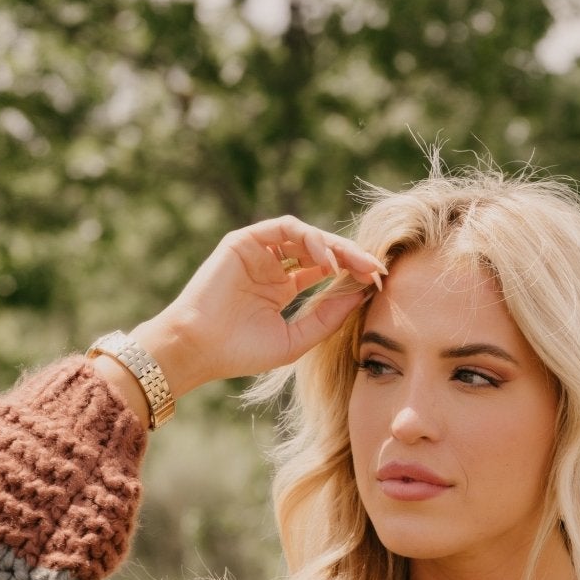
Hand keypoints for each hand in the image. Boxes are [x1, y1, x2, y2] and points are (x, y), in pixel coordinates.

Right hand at [134, 216, 386, 393]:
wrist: (200, 349)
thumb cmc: (242, 351)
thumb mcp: (298, 338)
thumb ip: (329, 317)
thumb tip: (364, 294)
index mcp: (283, 288)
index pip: (325, 271)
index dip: (353, 274)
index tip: (379, 283)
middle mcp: (272, 265)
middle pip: (321, 251)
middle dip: (352, 257)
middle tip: (377, 269)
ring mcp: (258, 251)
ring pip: (307, 236)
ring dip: (336, 247)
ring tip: (356, 266)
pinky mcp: (245, 240)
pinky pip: (286, 228)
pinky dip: (311, 241)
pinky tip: (328, 263)